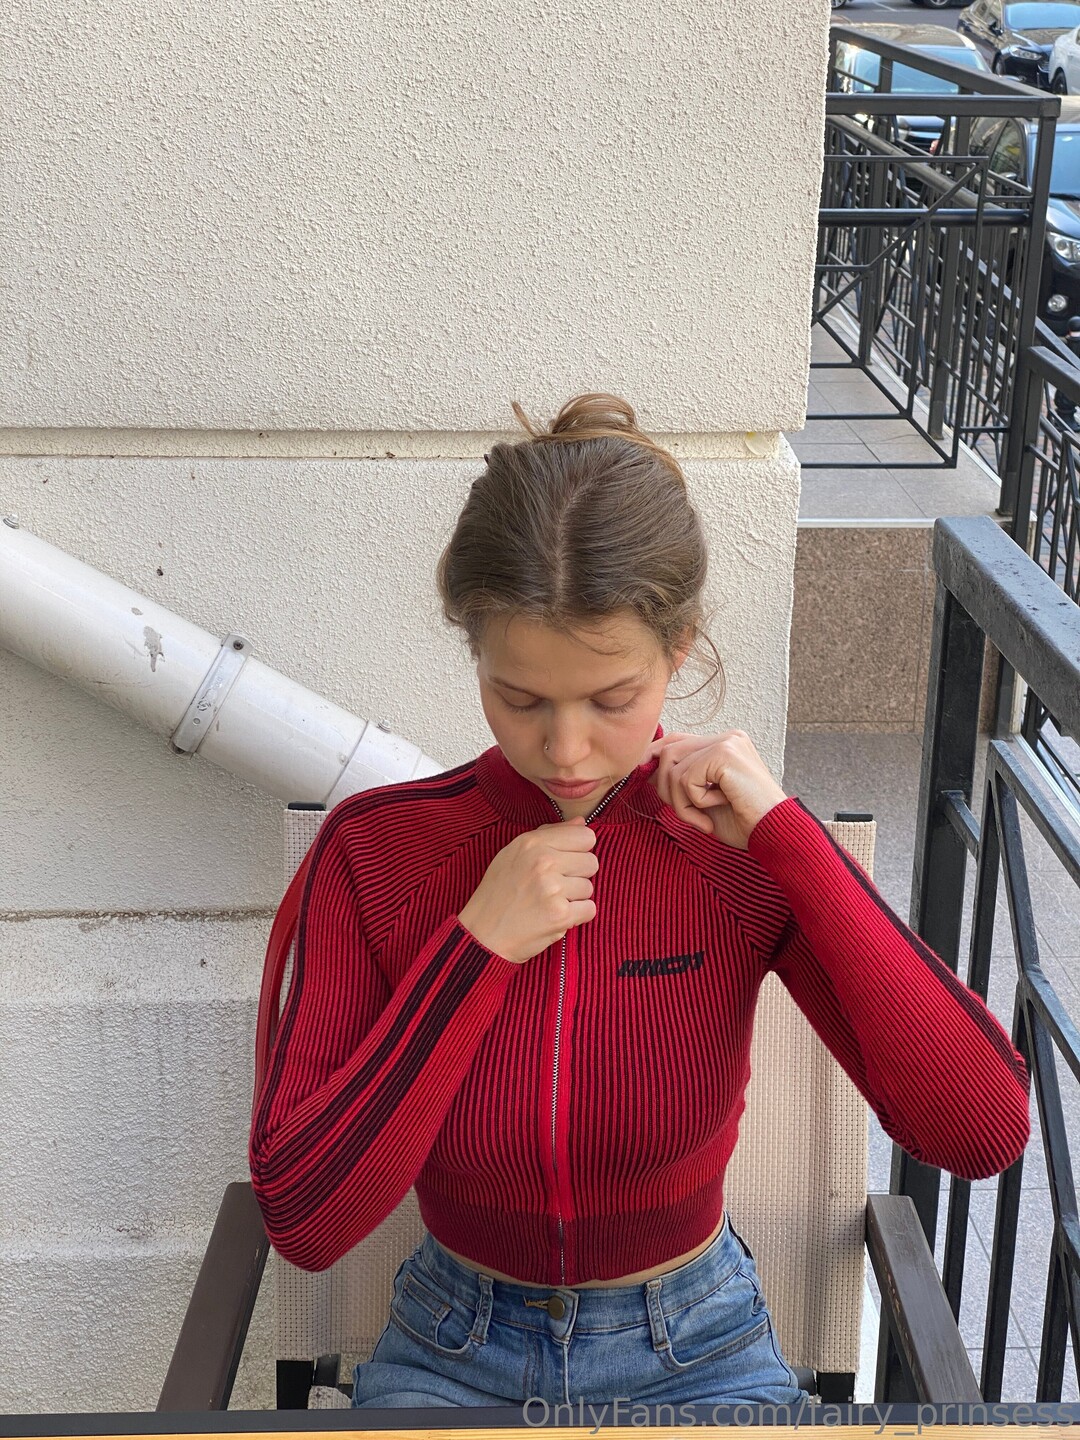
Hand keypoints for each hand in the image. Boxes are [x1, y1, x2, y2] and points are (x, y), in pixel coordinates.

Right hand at [458, 817, 598, 963]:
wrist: (482, 935)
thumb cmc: (498, 893)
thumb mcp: (515, 854)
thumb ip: (549, 834)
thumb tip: (581, 822)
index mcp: (532, 843)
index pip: (585, 836)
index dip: (578, 851)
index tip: (565, 862)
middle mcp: (544, 861)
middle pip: (592, 862)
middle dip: (577, 876)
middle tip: (554, 887)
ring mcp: (552, 888)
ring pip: (589, 887)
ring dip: (574, 898)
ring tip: (549, 903)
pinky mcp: (560, 915)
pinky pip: (589, 909)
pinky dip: (576, 917)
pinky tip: (554, 917)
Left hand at [641, 730, 787, 849]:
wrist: (775, 834)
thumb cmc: (744, 822)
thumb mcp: (703, 799)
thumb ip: (680, 781)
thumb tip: (645, 769)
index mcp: (725, 744)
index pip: (677, 741)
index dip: (655, 758)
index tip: (644, 778)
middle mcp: (727, 737)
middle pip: (669, 751)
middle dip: (666, 788)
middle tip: (689, 815)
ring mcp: (727, 742)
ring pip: (673, 767)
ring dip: (680, 802)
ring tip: (703, 817)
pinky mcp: (725, 754)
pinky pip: (685, 779)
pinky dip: (693, 803)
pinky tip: (716, 809)